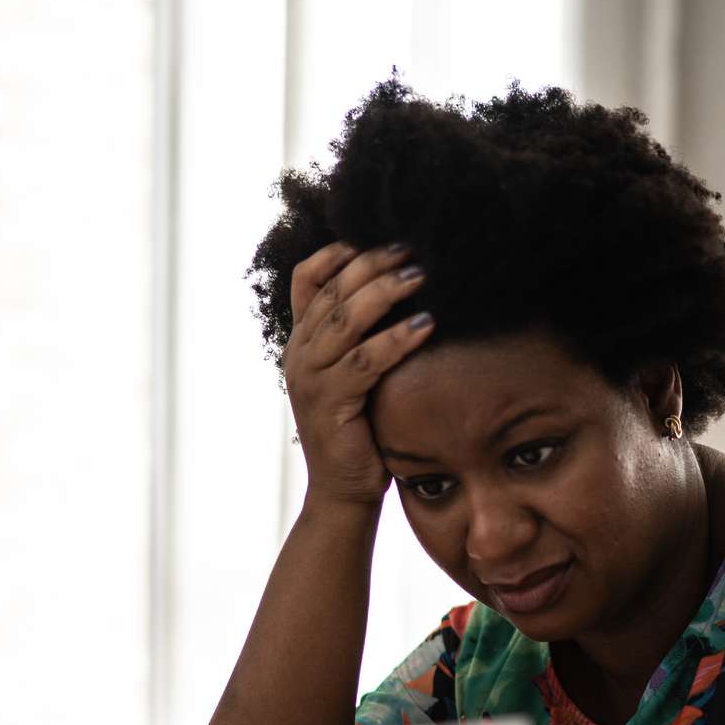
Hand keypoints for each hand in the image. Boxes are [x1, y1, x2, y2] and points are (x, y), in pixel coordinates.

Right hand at [284, 242, 433, 507]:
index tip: (373, 234)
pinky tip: (426, 325)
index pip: (307, 280)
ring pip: (345, 321)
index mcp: (301, 342)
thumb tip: (406, 287)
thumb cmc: (361, 429)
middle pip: (332, 292)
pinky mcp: (330, 403)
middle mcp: (298, 354)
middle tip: (411, 248)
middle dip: (372, 264)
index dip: (336, 253)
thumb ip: (363, 335)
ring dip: (385, 293)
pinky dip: (397, 339)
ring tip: (421, 275)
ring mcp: (309, 379)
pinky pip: (365, 361)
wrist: (343, 490)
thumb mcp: (356, 373)